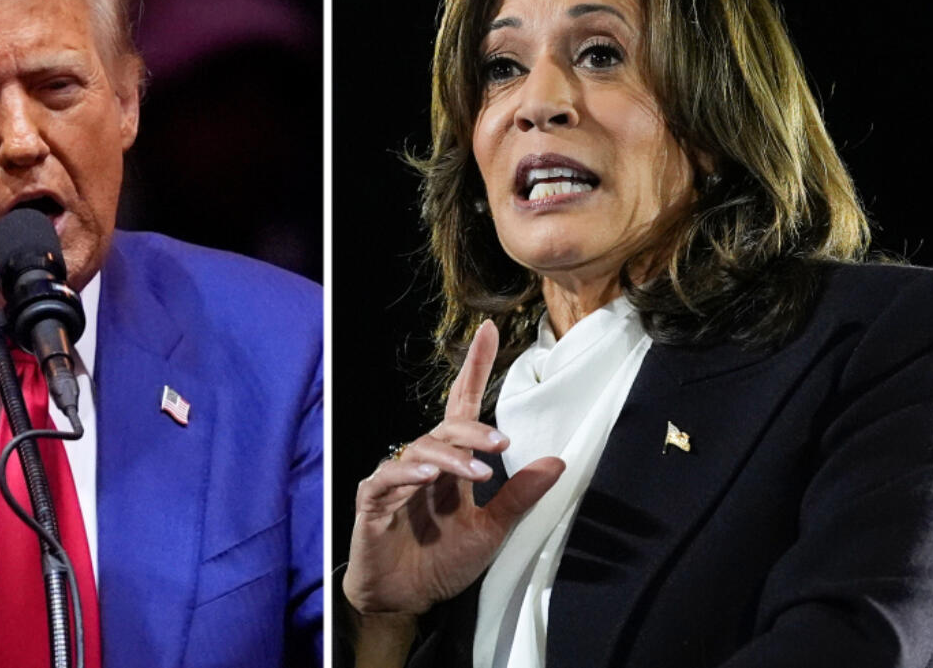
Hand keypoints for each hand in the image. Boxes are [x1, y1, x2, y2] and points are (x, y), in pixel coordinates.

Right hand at [343, 320, 564, 616]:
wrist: (404, 600)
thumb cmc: (442, 561)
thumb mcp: (492, 530)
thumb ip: (519, 495)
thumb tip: (559, 461)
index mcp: (452, 463)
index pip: (464, 406)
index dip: (477, 369)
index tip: (491, 332)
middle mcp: (425, 462)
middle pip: (447, 427)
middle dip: (474, 430)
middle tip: (502, 444)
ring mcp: (397, 478)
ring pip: (422, 449)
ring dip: (451, 457)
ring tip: (477, 472)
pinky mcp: (373, 500)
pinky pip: (388, 476)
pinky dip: (408, 473)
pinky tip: (428, 477)